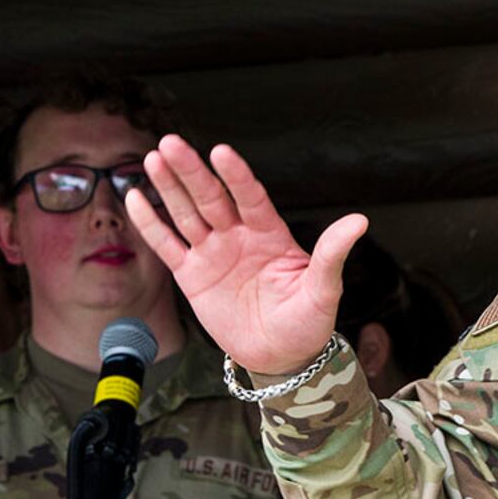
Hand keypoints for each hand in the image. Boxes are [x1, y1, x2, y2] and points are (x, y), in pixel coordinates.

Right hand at [126, 135, 366, 376]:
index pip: (251, 197)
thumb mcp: (323, 289)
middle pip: (212, 197)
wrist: (281, 354)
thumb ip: (332, 253)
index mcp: (271, 235)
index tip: (222, 152)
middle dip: (192, 171)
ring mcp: (214, 253)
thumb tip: (359, 221)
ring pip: (187, 213)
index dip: (237, 175)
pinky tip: (138, 197)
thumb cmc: (307, 321)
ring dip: (170, 187)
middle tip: (172, 143)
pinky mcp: (192, 274)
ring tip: (154, 158)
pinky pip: (168, 244)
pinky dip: (151, 222)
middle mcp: (239, 236)